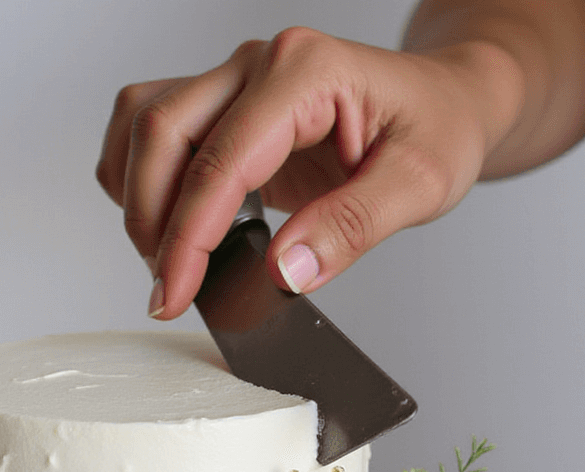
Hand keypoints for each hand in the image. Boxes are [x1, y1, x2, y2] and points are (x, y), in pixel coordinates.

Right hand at [96, 27, 520, 317]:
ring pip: (145, 122)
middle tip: (167, 291)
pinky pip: (154, 126)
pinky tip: (168, 226)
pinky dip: (142, 178)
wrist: (446, 103)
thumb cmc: (438, 131)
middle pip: (162, 131)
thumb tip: (285, 271)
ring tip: (167, 262)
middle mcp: (261, 64)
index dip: (188, 237)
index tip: (173, 295)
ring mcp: (237, 78)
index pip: (221, 160)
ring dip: (138, 196)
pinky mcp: (226, 103)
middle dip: (151, 221)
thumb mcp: (421, 185)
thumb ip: (351, 227)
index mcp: (306, 73)